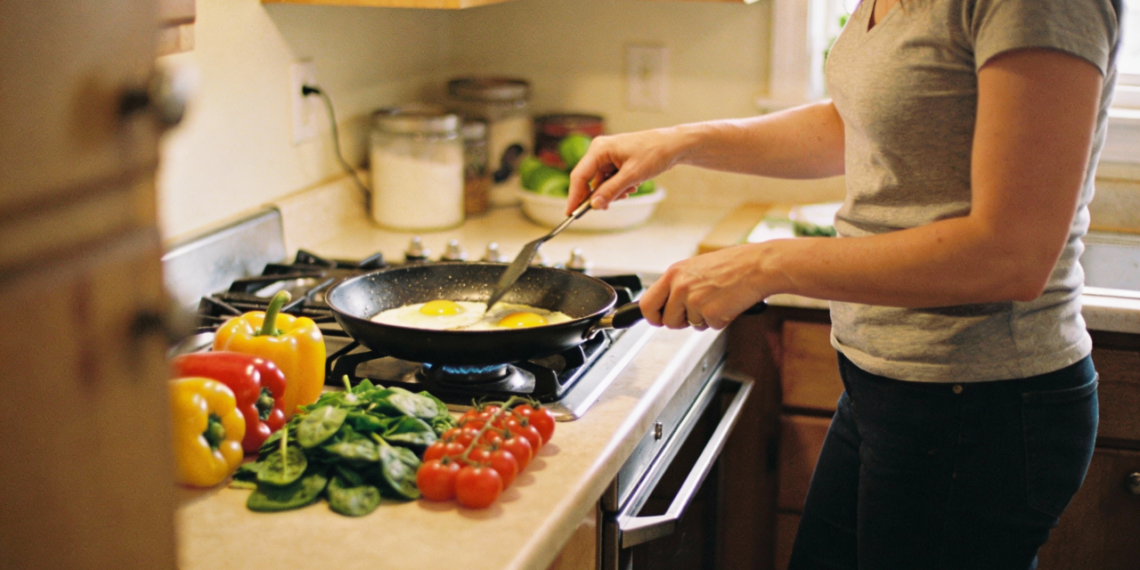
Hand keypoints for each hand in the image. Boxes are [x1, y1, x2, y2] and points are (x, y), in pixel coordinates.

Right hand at [564, 127, 688, 214]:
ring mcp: (608, 157)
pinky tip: (632, 186)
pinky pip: (609, 181)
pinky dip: (618, 188)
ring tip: (630, 189)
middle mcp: (600, 151)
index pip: (579, 176)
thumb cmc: (654, 152)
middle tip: (608, 206)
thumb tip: (594, 204)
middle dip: (600, 195)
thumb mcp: (631, 175)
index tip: (571, 213)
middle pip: (589, 181)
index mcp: (599, 149)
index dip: (574, 196)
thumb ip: (610, 191)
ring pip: (600, 184)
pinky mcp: (616, 163)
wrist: (673, 146)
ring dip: (613, 192)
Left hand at [639, 244, 784, 329]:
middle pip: (667, 321)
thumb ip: (678, 285)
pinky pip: (709, 326)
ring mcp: (695, 301)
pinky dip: (720, 320)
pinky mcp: (711, 314)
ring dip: (703, 319)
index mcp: (674, 273)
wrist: (758, 266)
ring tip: (717, 300)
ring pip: (690, 325)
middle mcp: (680, 287)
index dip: (653, 316)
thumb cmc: (733, 265)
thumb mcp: (696, 268)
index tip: (658, 319)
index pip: (647, 303)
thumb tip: (666, 304)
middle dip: (679, 322)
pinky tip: (727, 304)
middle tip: (694, 312)